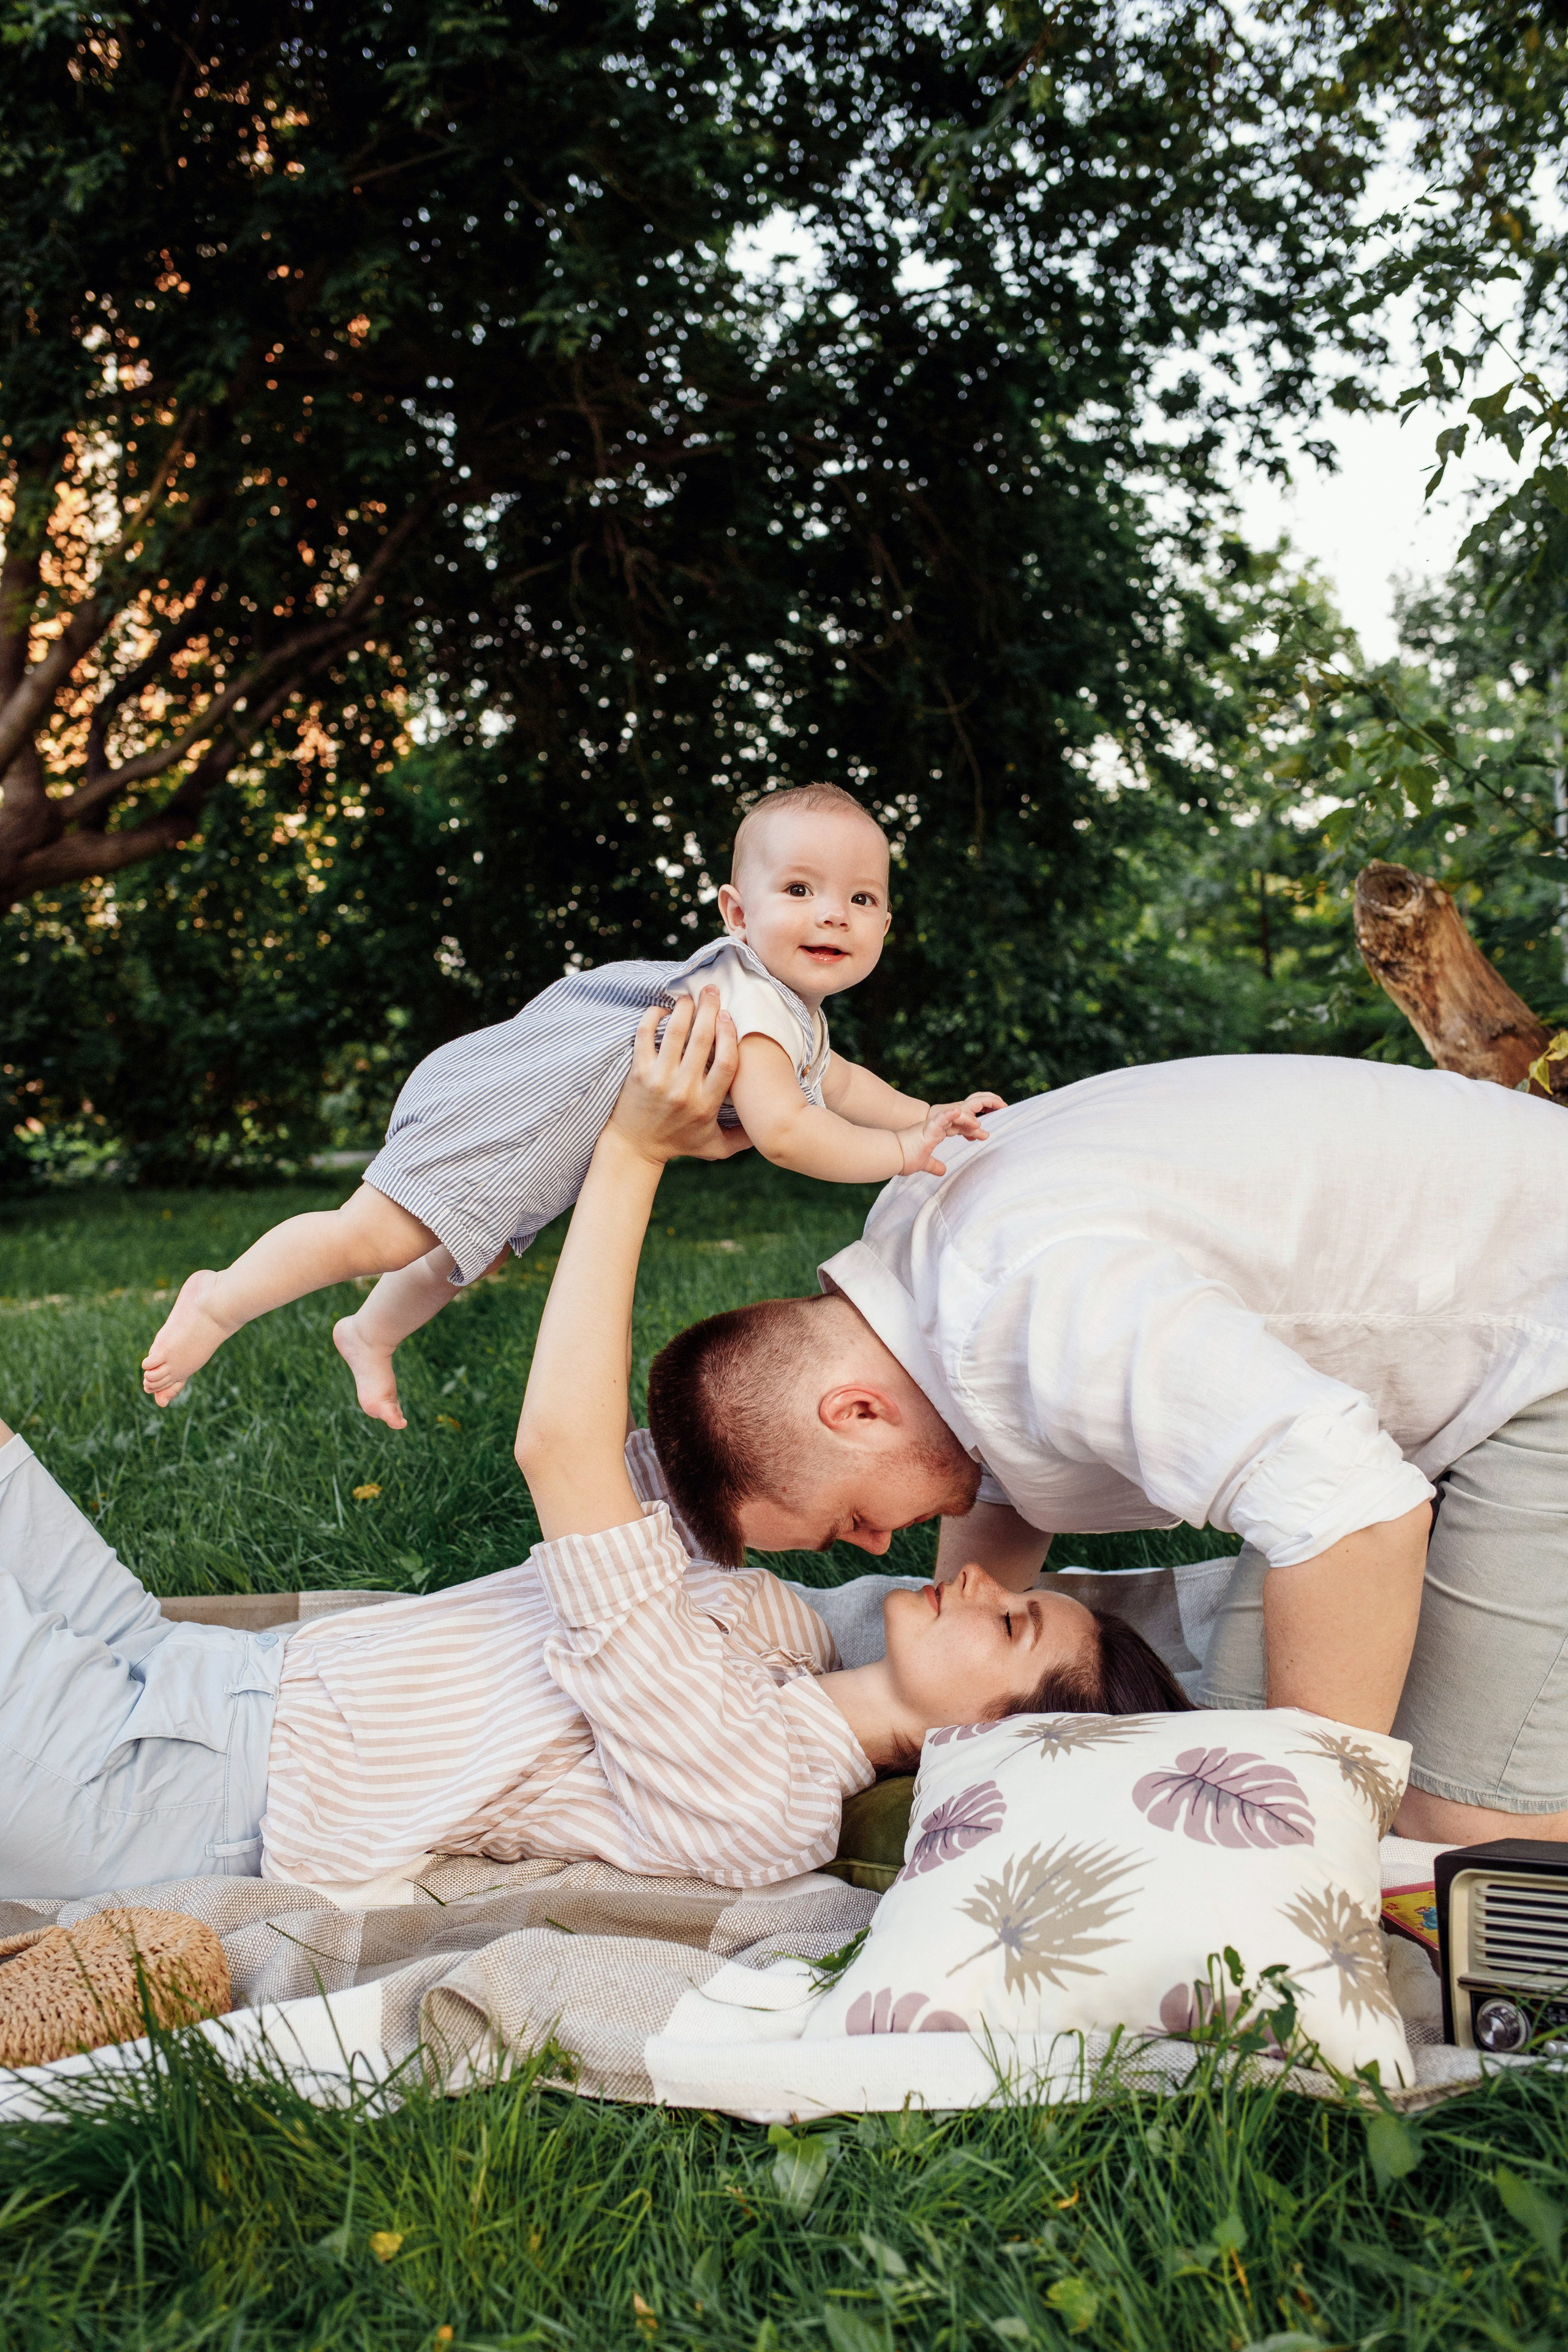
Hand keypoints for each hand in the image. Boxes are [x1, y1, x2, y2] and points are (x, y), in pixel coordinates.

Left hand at [608, 991, 750, 1164]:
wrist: (635, 1149)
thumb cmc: (679, 1144)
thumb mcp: (716, 1147)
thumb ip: (744, 1138)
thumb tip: (773, 1127)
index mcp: (706, 1104)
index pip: (726, 1062)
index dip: (730, 1034)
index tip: (730, 1016)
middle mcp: (684, 1090)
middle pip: (702, 1039)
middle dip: (710, 1009)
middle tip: (712, 991)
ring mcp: (659, 1080)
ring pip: (675, 1032)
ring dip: (684, 1008)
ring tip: (690, 997)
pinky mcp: (638, 1073)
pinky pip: (644, 1035)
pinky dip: (653, 1017)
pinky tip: (662, 1011)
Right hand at [896, 1091, 1005, 1177]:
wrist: (892, 1157)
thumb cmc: (904, 1159)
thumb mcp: (923, 1163)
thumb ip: (933, 1165)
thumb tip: (942, 1170)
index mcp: (936, 1134)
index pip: (957, 1128)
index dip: (970, 1130)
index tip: (983, 1136)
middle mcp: (935, 1127)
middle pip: (959, 1121)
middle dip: (974, 1125)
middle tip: (986, 1134)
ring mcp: (931, 1127)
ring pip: (953, 1117)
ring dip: (967, 1120)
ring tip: (978, 1125)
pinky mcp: (926, 1129)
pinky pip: (940, 1119)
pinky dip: (949, 1115)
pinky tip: (958, 1111)